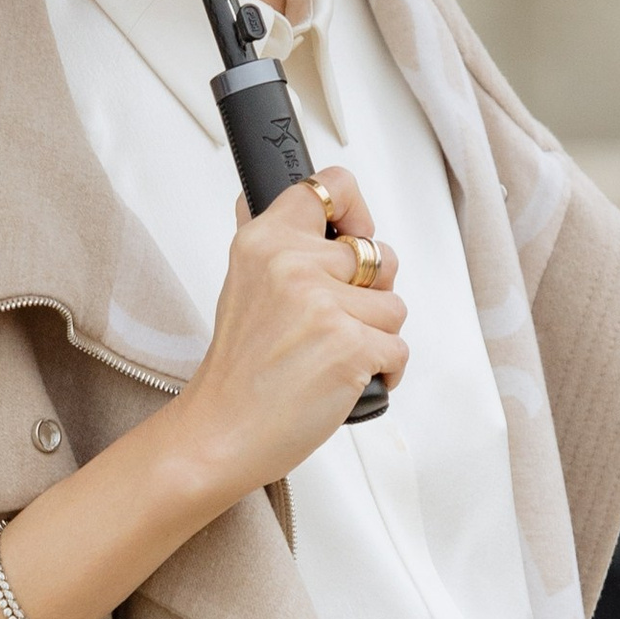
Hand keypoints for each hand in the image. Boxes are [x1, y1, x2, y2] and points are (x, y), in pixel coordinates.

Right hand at [160, 167, 407, 510]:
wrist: (220, 432)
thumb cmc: (237, 371)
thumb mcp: (241, 286)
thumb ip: (267, 242)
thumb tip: (266, 201)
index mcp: (265, 241)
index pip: (331, 186)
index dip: (356, 212)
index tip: (353, 235)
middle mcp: (292, 264)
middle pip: (380, 256)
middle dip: (369, 295)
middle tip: (328, 326)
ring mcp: (323, 304)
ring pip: (395, 307)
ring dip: (375, 338)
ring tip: (329, 358)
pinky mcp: (351, 345)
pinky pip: (399, 349)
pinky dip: (384, 371)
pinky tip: (344, 381)